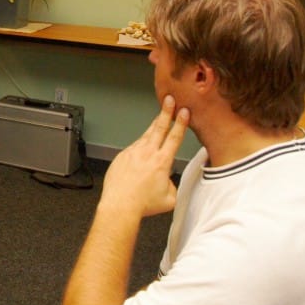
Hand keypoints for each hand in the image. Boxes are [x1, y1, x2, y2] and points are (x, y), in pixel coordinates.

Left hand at [98, 95, 188, 218]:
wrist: (120, 205)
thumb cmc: (143, 204)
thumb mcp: (170, 198)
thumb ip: (172, 184)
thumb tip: (166, 179)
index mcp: (161, 161)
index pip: (174, 138)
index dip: (180, 123)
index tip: (184, 111)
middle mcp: (147, 153)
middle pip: (159, 128)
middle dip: (166, 112)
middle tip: (169, 99)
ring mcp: (133, 153)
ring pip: (145, 136)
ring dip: (153, 127)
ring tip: (160, 118)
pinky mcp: (122, 156)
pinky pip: (134, 148)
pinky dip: (140, 146)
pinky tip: (142, 150)